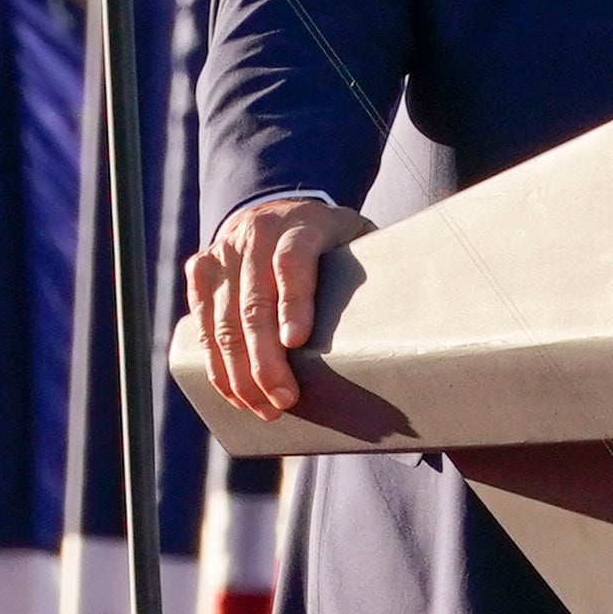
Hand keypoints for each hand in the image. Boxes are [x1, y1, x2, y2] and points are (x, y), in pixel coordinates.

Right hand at [187, 196, 366, 420]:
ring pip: (222, 320)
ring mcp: (223, 252)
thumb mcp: (356, 238)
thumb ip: (374, 266)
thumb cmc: (329, 239)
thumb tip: (411, 321)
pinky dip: (214, 363)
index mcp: (301, 226)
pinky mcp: (201, 271)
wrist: (275, 206)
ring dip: (239, 372)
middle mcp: (256, 235)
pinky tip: (232, 392)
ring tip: (263, 407)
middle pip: (254, 303)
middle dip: (266, 359)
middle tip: (285, 400)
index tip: (295, 341)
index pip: (292, 262)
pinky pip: (201, 323)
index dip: (293, 302)